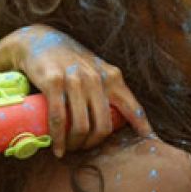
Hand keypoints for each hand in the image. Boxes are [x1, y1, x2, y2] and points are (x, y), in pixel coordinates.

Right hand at [0, 25, 153, 156]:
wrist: (38, 40)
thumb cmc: (70, 61)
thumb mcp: (96, 70)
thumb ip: (109, 88)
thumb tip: (122, 117)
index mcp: (112, 77)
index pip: (132, 106)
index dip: (142, 125)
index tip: (151, 140)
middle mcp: (96, 78)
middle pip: (104, 125)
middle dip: (94, 143)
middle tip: (83, 148)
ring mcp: (75, 80)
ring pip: (81, 125)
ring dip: (75, 144)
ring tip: (69, 149)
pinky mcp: (53, 82)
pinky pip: (58, 118)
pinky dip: (58, 139)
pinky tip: (58, 150)